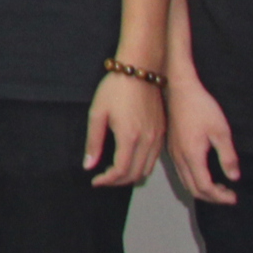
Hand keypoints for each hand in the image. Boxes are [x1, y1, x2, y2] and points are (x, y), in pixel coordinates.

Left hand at [84, 71, 163, 187]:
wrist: (140, 70)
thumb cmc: (115, 89)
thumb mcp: (97, 113)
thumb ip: (93, 142)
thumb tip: (88, 165)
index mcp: (130, 137)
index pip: (120, 171)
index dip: (107, 181)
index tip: (95, 181)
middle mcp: (147, 141)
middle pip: (135, 174)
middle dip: (118, 182)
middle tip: (103, 179)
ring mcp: (158, 137)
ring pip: (147, 169)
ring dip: (131, 176)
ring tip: (114, 173)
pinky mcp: (163, 132)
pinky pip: (154, 159)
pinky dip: (142, 166)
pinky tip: (129, 161)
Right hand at [165, 74, 239, 204]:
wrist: (179, 90)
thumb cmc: (202, 108)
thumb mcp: (221, 131)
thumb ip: (227, 156)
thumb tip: (233, 177)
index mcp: (191, 155)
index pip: (205, 186)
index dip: (220, 196)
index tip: (234, 197)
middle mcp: (179, 158)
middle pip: (193, 188)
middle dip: (211, 197)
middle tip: (229, 195)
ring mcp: (173, 153)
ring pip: (185, 181)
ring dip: (202, 189)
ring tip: (220, 187)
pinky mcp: (172, 147)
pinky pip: (182, 172)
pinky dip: (194, 180)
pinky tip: (205, 173)